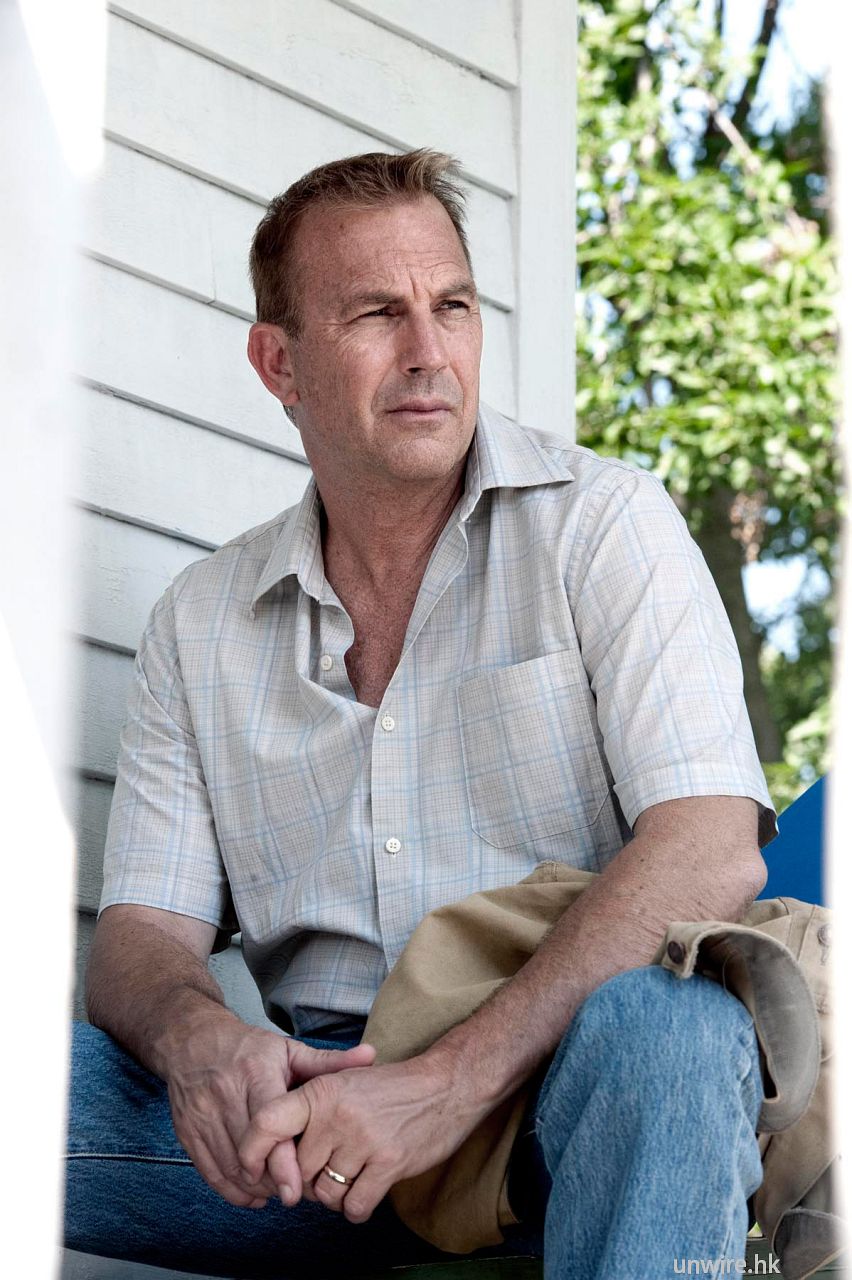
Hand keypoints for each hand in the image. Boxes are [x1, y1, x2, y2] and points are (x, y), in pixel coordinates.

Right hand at [163, 1012, 375, 1207]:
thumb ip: (329, 1062)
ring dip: (257, 1189)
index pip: (269, 1127)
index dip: (283, 1163)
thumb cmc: (248, 1049)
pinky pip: (211, 1172)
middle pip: (250, 1156)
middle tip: (301, 1193)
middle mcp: (226, 1096)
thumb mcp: (288, 1050)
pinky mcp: (188, 1132)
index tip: (298, 1190)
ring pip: (230, 1169)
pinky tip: (255, 1194)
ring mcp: (203, 1116)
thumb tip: (371, 1056)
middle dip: (276, 1182)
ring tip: (282, 1192)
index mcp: (256, 1075)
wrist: (193, 1041)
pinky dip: (233, 1190)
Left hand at [238, 1051, 489, 1223]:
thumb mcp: (344, 1082)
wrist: (446, 1084)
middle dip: (307, 1178)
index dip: (252, 1152)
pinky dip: (356, 1207)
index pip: (268, 1122)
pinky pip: (354, 1206)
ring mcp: (364, 1139)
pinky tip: (366, 1189)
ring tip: (351, 1173)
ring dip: (334, 1195)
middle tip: (328, 1166)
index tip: (253, 1170)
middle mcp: (337, 1114)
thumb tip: (274, 1153)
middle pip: (296, 1170)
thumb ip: (309, 1111)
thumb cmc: (390, 1088)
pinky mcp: (389, 1163)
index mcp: (321, 1090)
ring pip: (324, 1194)